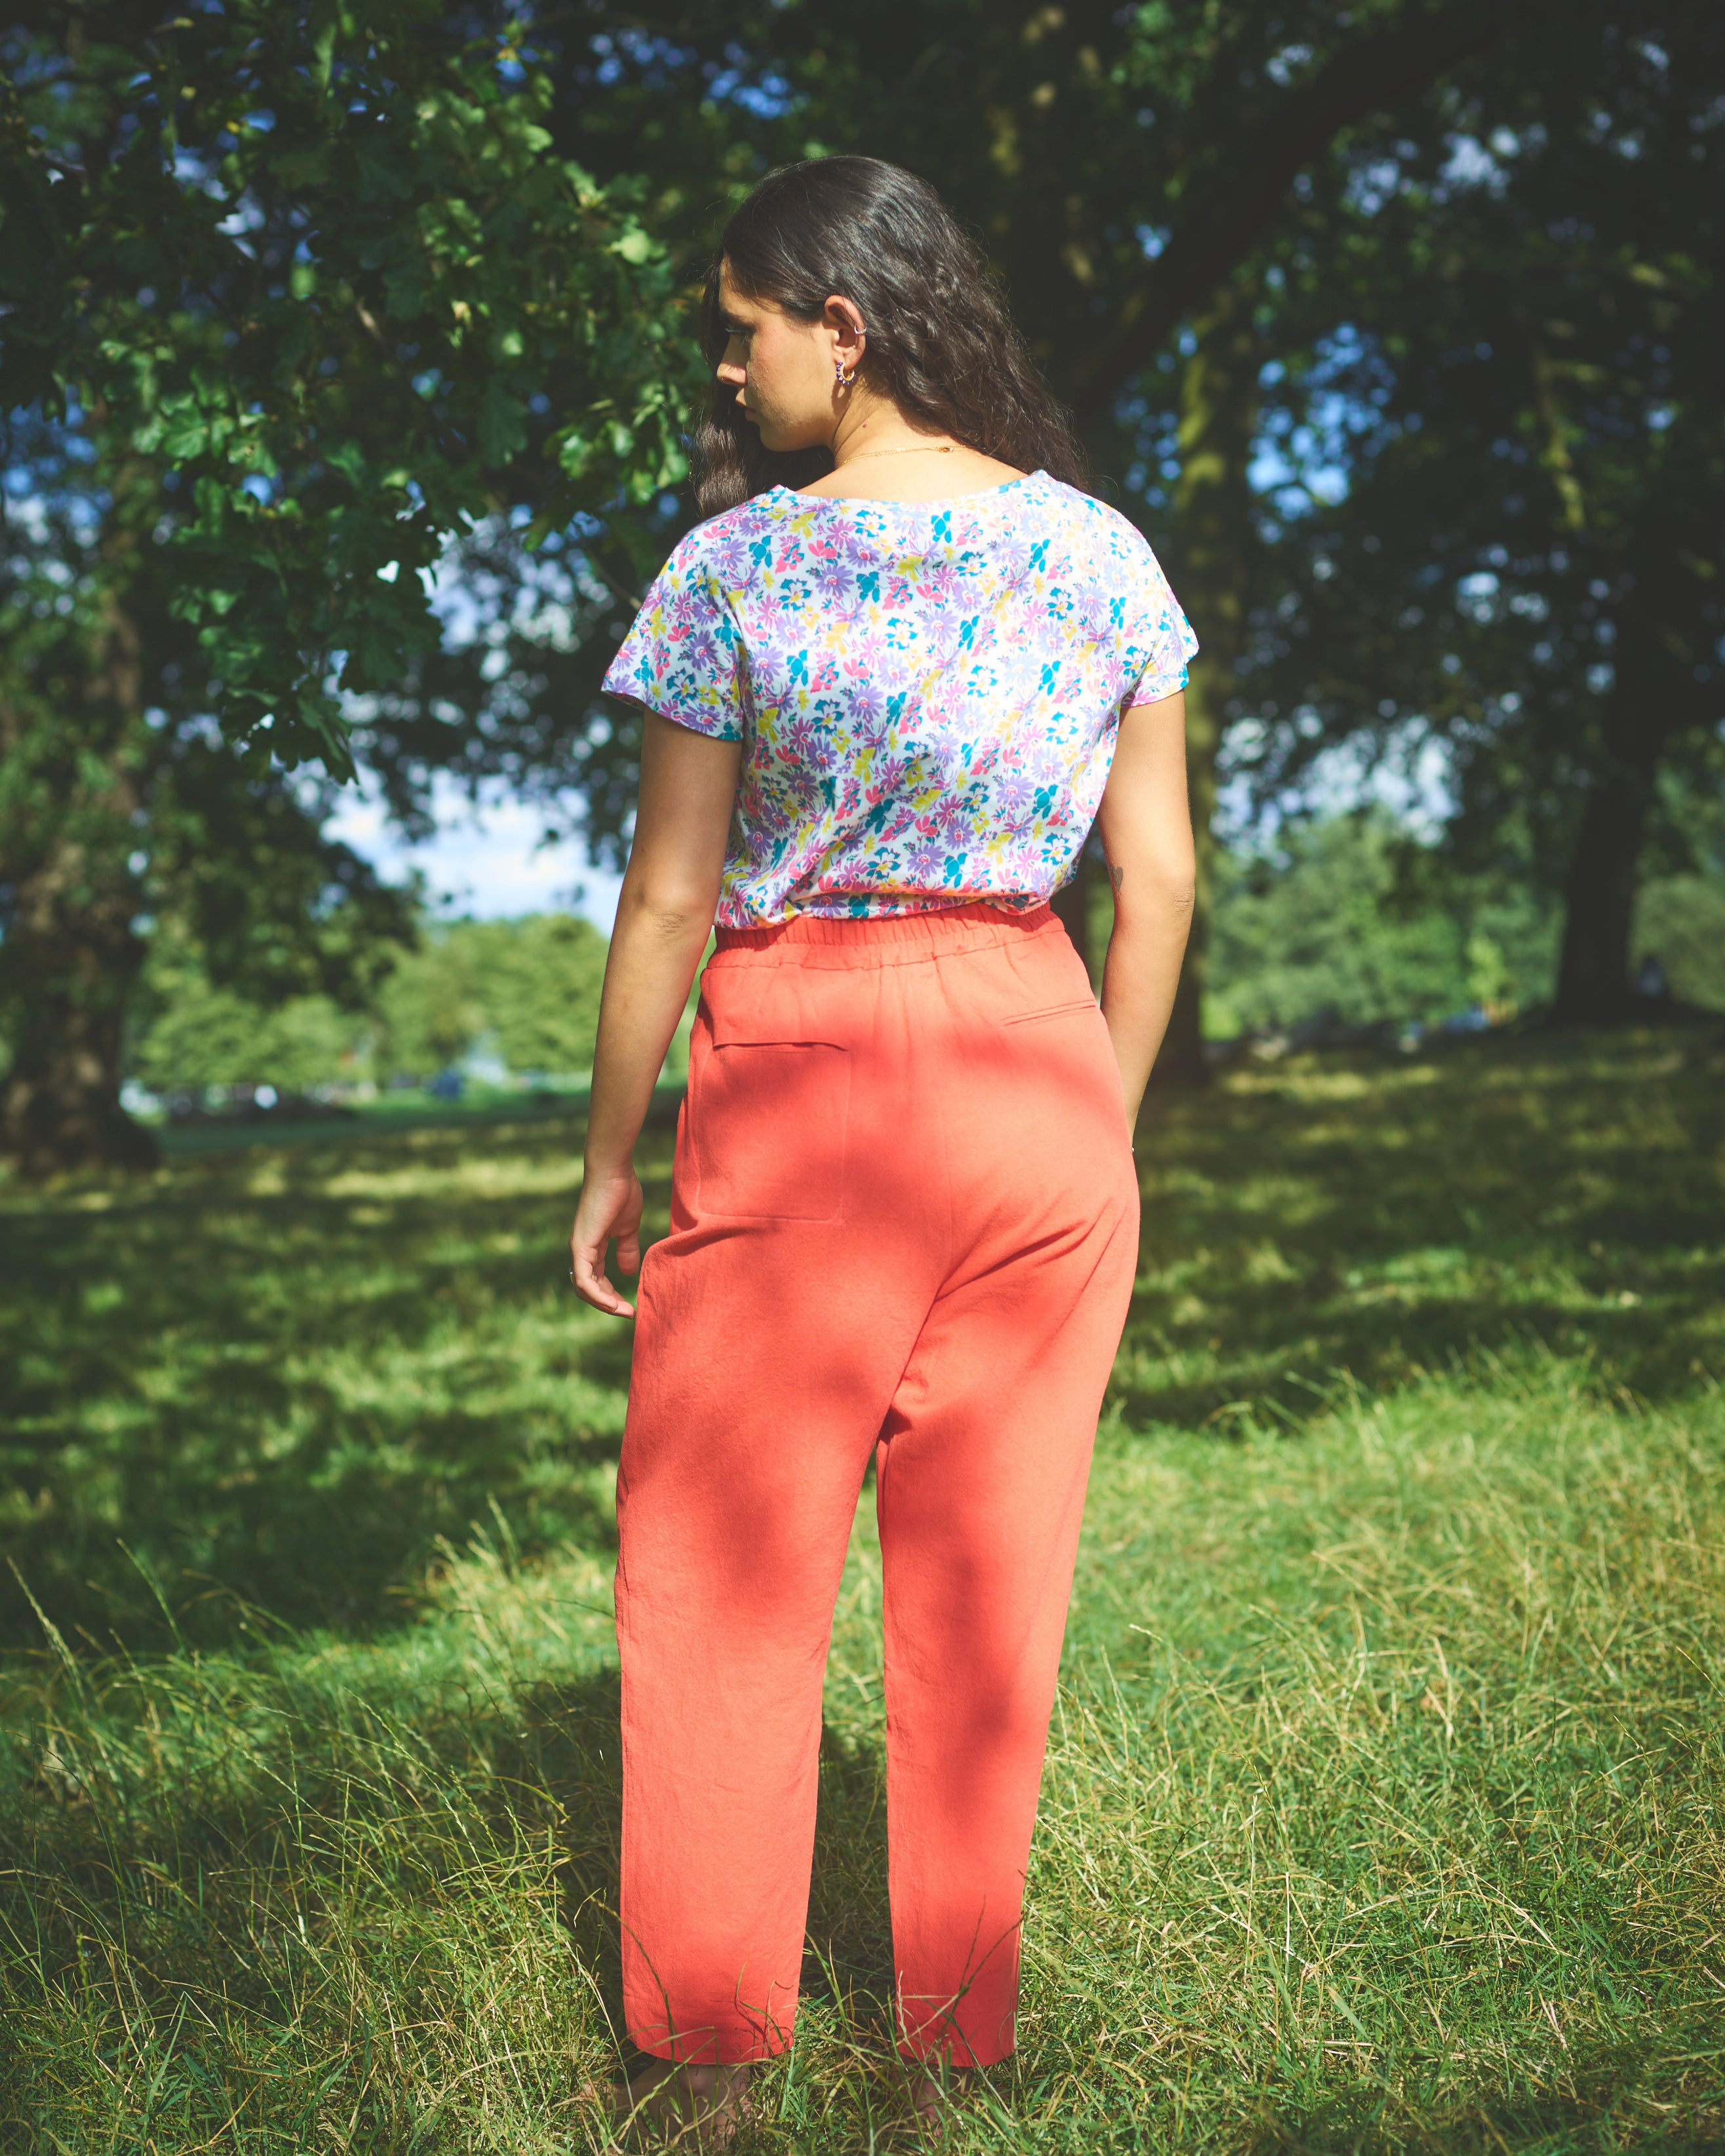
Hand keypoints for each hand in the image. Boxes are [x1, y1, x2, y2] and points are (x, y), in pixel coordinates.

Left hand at [569, 1166, 644, 1316]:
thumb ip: (627, 1250)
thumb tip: (629, 1273)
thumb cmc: (621, 1193)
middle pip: (590, 1289)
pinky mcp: (581, 1246)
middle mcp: (581, 1251)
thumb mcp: (628, 1229)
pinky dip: (597, 1295)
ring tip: (623, 1311)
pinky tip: (613, 1303)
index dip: (613, 1295)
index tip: (632, 1306)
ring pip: (585, 1288)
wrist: (614, 1172)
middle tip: (629, 1313)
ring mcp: (579, 1249)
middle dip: (609, 1304)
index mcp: (592, 1247)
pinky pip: (585, 1279)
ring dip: (604, 1304)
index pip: (598, 1280)